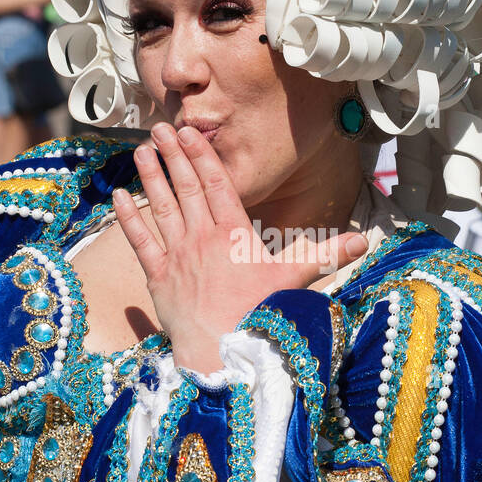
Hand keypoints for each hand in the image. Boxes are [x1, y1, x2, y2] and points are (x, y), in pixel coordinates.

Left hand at [113, 123, 367, 373]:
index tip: (189, 132)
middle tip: (160, 128)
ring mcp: (177, 256)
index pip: (216, 183)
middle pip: (185, 187)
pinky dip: (128, 217)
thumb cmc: (261, 316)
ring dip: (151, 176)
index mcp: (234, 233)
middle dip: (173, 154)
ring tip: (141, 150)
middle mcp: (202, 237)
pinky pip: (140, 240)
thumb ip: (325, 255)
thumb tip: (363, 240)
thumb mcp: (295, 281)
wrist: (223, 352)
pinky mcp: (158, 277)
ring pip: (161, 206)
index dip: (202, 155)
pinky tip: (118, 196)